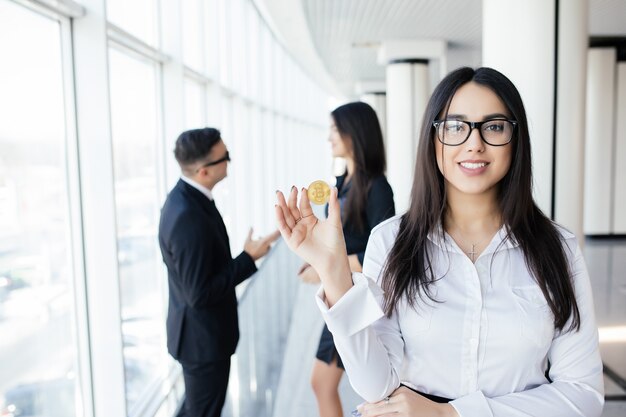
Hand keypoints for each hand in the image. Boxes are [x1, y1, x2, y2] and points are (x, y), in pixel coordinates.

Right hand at [244, 228, 280, 260]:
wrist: (248, 260)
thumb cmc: (247, 250)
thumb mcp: (248, 240)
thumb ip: (250, 233)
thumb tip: (251, 227)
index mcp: (263, 242)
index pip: (272, 236)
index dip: (277, 232)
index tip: (280, 229)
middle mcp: (267, 246)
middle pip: (274, 239)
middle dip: (276, 234)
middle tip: (279, 230)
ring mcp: (267, 250)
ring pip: (269, 242)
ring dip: (268, 238)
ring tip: (262, 236)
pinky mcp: (265, 253)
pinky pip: (267, 246)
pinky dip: (265, 243)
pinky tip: (259, 239)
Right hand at [275, 186, 351, 305]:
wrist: (333, 257)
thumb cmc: (335, 241)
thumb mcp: (334, 220)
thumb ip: (333, 205)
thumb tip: (333, 188)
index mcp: (310, 220)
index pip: (303, 206)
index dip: (302, 197)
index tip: (302, 188)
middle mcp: (301, 226)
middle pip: (292, 210)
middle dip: (289, 199)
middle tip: (289, 188)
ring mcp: (295, 233)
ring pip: (286, 217)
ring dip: (282, 206)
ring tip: (279, 194)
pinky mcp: (291, 241)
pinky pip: (283, 228)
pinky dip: (279, 218)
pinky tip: (278, 208)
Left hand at [357, 386, 458, 416]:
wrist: (438, 413)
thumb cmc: (419, 404)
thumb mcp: (406, 395)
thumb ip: (392, 397)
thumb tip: (372, 403)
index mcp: (401, 393)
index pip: (380, 398)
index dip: (368, 405)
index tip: (360, 408)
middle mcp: (402, 401)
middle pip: (379, 408)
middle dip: (367, 412)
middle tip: (360, 414)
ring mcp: (406, 412)